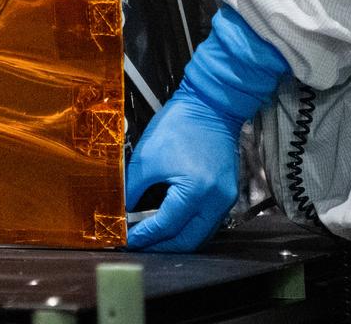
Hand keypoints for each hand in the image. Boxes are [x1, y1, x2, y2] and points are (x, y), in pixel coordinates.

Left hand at [124, 8, 287, 251]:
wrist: (210, 105)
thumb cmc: (180, 125)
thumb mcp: (147, 158)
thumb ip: (133, 188)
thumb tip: (123, 209)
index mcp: (196, 192)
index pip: (167, 226)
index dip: (145, 236)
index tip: (127, 240)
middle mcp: (216, 202)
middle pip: (188, 240)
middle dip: (162, 246)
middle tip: (139, 244)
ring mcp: (225, 199)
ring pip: (200, 234)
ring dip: (177, 238)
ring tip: (152, 235)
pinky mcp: (226, 192)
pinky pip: (207, 220)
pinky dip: (189, 225)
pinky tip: (171, 221)